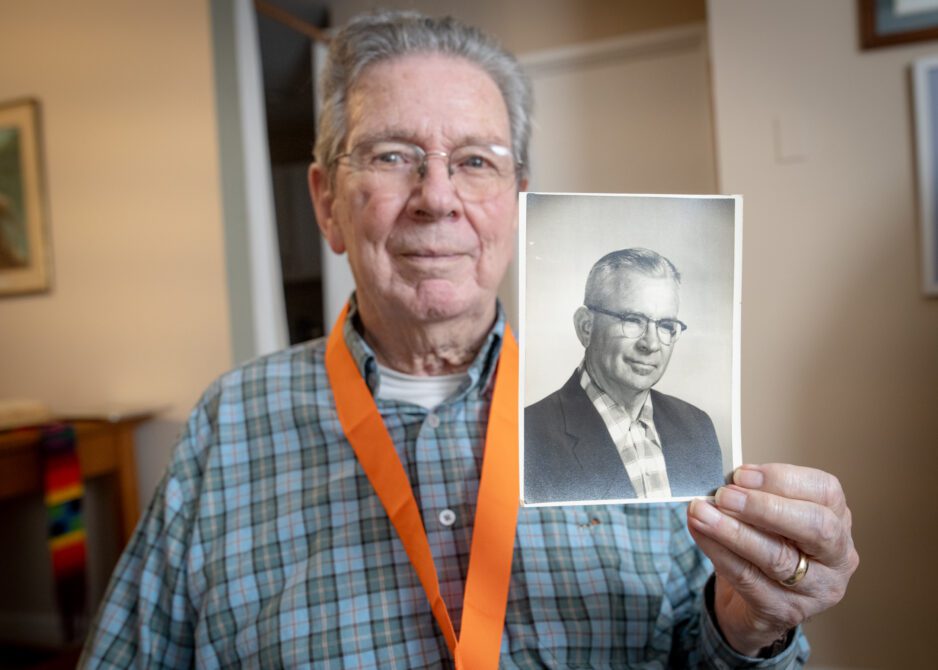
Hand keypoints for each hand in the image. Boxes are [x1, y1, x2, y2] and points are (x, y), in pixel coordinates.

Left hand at [687, 463, 858, 656]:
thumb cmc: (765, 547)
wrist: (751, 604)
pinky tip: (699, 534)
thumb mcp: (767, 517)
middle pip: (815, 526)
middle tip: (724, 495)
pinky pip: (748, 579)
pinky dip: (719, 552)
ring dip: (732, 531)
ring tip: (701, 512)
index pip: (825, 492)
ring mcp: (816, 590)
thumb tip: (725, 482)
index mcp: (838, 520)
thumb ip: (754, 496)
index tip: (740, 474)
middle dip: (764, 507)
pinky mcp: (785, 612)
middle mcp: (838, 557)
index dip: (781, 479)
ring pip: (777, 557)